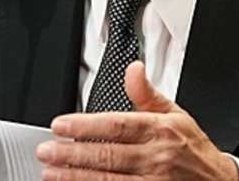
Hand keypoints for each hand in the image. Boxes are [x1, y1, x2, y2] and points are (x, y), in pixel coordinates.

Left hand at [36, 61, 238, 179]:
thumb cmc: (194, 149)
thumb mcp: (176, 114)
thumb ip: (148, 94)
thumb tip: (133, 69)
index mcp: (160, 131)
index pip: (117, 126)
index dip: (85, 126)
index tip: (60, 125)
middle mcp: (156, 158)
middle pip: (107, 155)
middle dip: (72, 154)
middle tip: (45, 151)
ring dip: (75, 177)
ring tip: (51, 172)